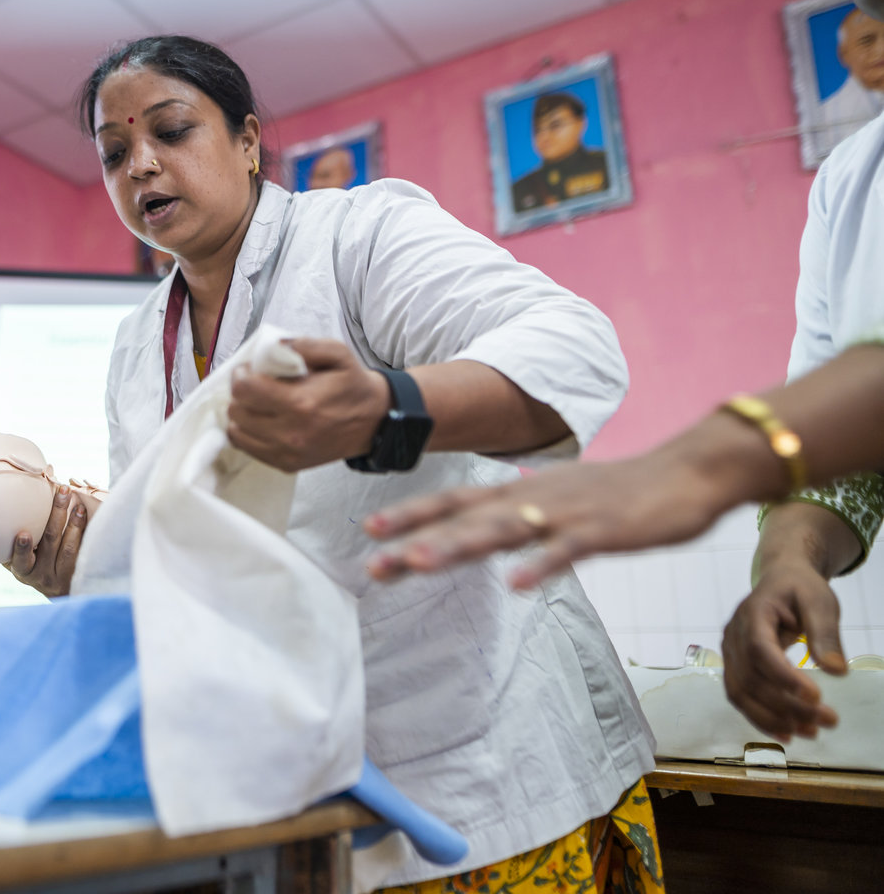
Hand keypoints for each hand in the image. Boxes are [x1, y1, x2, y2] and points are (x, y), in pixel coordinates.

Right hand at [4, 484, 89, 596]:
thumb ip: (9, 546)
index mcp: (23, 571)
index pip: (21, 562)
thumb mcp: (18, 563)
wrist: (57, 593)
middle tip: (62, 493)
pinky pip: (83, 551)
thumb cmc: (31, 568)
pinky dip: (85, 532)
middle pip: (50, 542)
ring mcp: (62, 575)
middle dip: (57, 515)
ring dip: (75, 524)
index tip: (23, 535)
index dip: (21, 549)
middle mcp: (42, 575)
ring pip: (69, 548)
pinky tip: (86, 515)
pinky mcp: (78, 572)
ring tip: (78, 505)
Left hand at [226, 338, 387, 472]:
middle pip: (237, 412)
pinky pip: (248, 449)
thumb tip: (274, 346)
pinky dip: (248, 434)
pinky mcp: (287, 464)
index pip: (245, 390)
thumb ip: (305, 345)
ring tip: (256, 404)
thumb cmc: (352, 386)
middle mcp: (290, 432)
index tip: (248, 370)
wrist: (374, 422)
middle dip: (240, 394)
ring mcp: (287, 452)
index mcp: (300, 403)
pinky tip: (261, 421)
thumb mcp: (337, 353)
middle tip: (253, 385)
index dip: (240, 375)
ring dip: (241, 415)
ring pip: (237, 433)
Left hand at [365, 448, 727, 587]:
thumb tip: (486, 526)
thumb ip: (521, 514)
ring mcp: (567, 514)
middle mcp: (535, 498)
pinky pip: (567, 551)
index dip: (412, 517)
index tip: (370, 534)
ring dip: (460, 547)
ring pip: (503, 531)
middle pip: (465, 520)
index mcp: (523, 493)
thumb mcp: (560, 498)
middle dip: (417, 541)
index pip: (455, 504)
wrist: (688, 472)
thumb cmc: (622, 492)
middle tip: (373, 562)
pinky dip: (541, 566)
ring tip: (419, 564)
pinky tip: (516, 585)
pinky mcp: (604, 531)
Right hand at [721, 508, 852, 739]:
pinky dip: (761, 718)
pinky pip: (740, 696)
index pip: (759, 649)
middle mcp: (733, 635)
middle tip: (828, 720)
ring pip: (740, 692)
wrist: (780, 581)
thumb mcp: (820, 602)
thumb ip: (826, 634)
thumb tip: (836, 671)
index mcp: (753, 613)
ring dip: (772, 718)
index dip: (783, 676)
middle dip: (787, 705)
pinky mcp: (735, 667)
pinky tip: (787, 732)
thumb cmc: (800, 589)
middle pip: (751, 677)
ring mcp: (729, 652)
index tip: (816, 696)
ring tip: (810, 732)